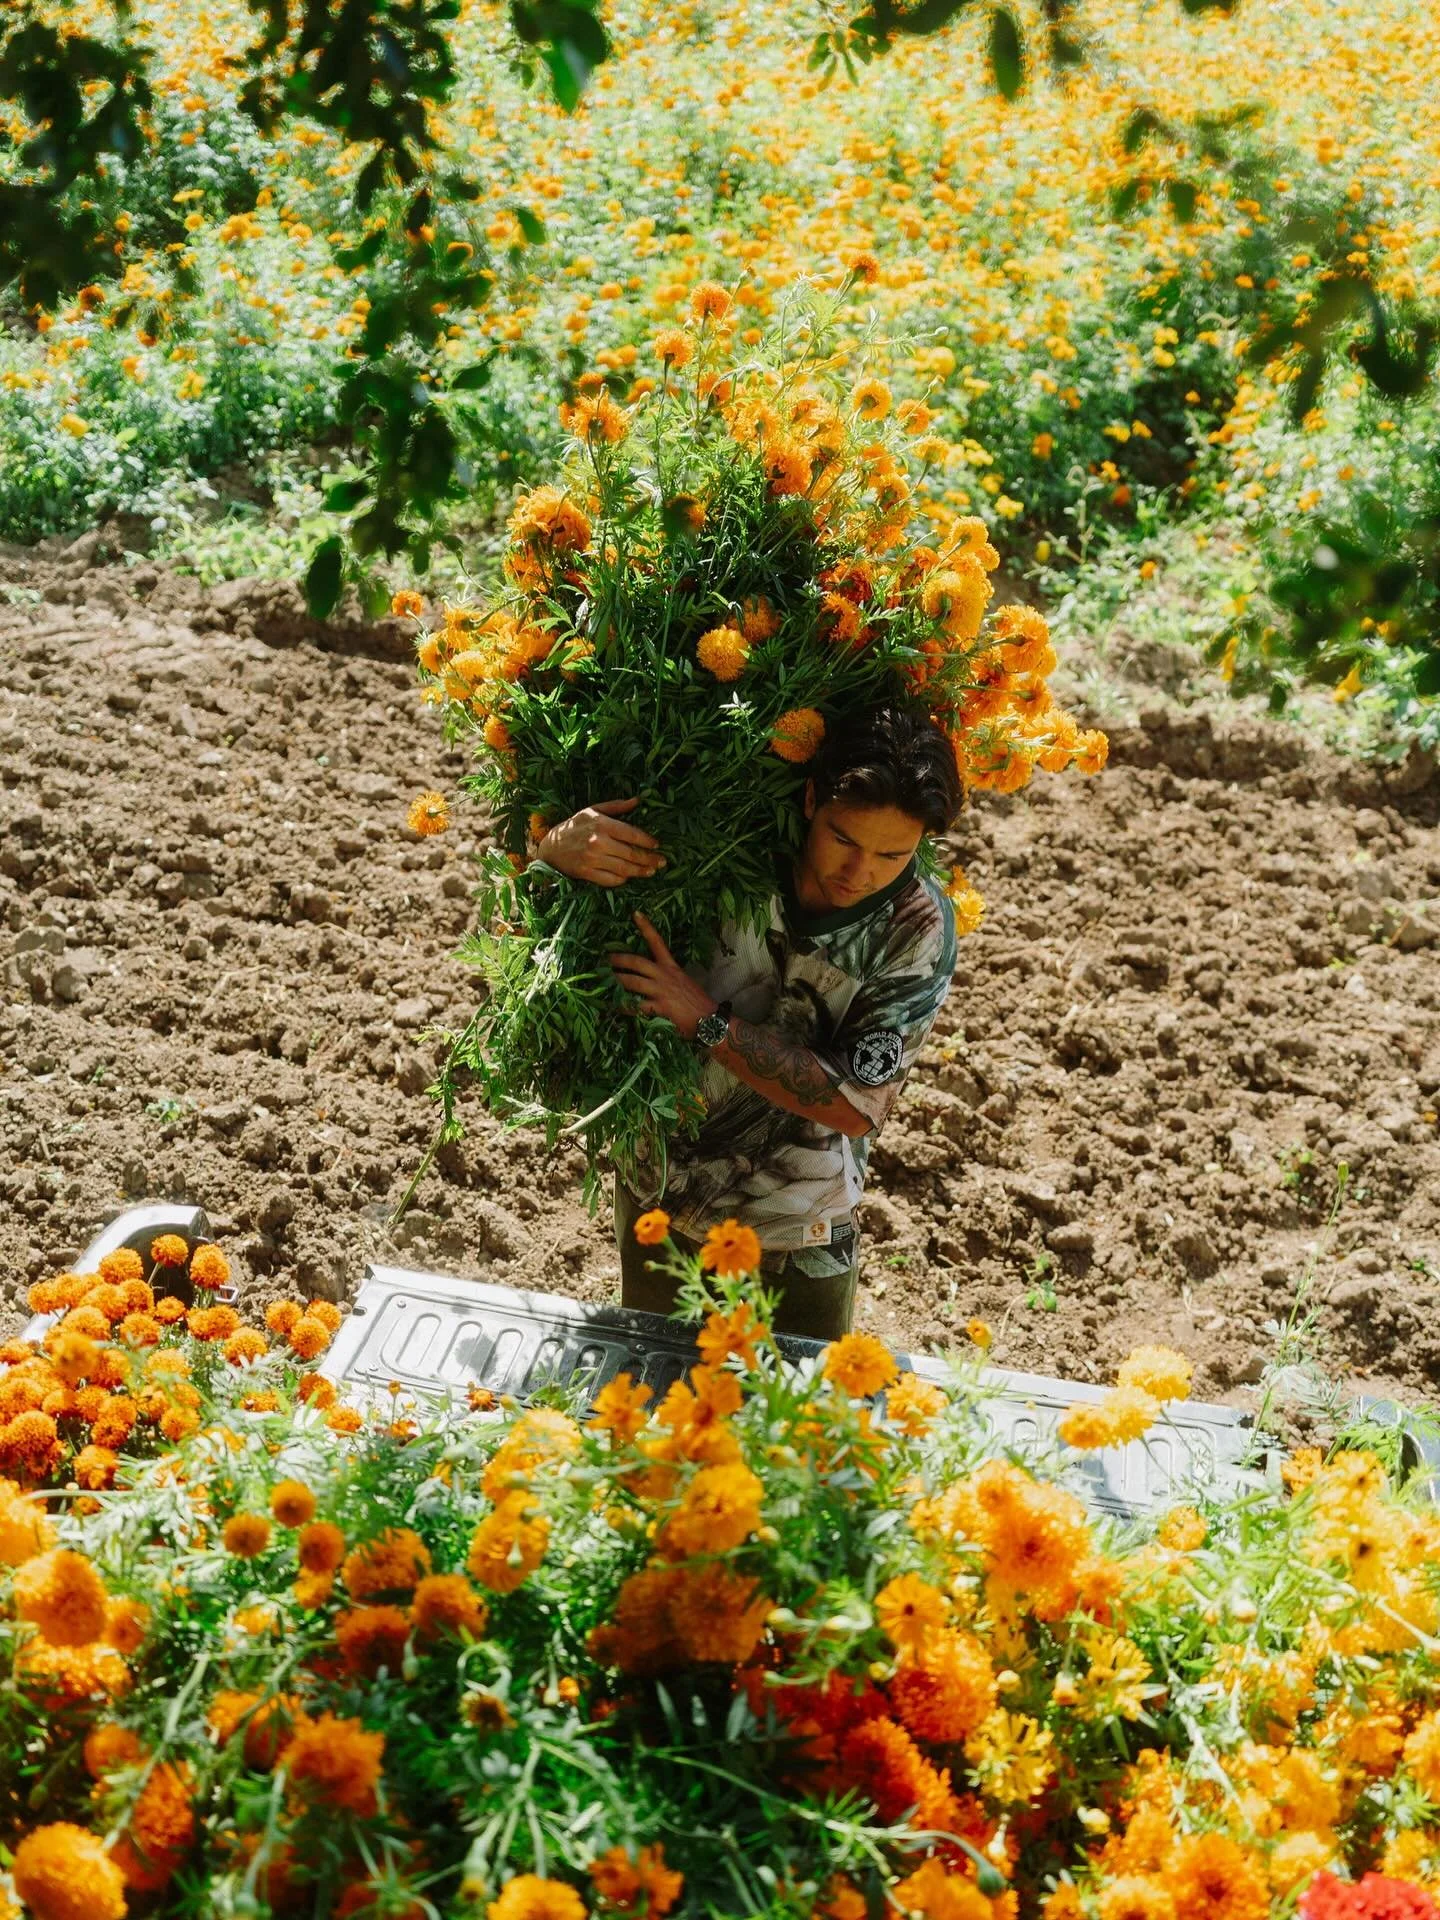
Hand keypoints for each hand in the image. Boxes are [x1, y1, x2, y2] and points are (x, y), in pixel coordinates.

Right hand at [538, 798, 665, 887]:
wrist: (551, 847)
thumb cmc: (574, 826)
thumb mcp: (592, 810)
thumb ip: (616, 806)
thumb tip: (638, 800)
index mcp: (602, 824)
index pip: (632, 834)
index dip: (647, 841)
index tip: (657, 844)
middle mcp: (598, 842)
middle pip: (631, 854)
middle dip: (649, 859)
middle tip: (662, 862)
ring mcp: (592, 859)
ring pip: (624, 869)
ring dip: (640, 871)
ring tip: (651, 871)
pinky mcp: (587, 873)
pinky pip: (610, 880)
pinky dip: (622, 880)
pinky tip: (629, 877)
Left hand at [609, 911, 717, 1040]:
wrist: (709, 1019)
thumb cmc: (697, 1002)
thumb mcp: (683, 982)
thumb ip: (667, 978)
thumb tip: (650, 978)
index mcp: (671, 967)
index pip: (658, 942)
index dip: (646, 927)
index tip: (635, 914)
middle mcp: (665, 975)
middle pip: (637, 962)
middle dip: (619, 960)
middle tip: (605, 959)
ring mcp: (662, 991)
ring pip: (633, 982)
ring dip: (617, 982)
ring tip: (604, 983)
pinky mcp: (660, 1007)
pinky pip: (637, 1005)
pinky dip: (625, 1006)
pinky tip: (616, 1007)